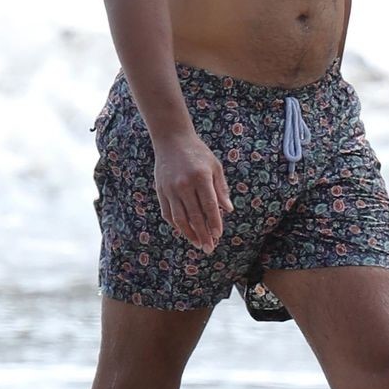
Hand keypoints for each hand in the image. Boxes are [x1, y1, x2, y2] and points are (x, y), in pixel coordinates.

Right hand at [153, 132, 233, 253]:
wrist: (171, 140)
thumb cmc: (198, 153)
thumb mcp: (215, 166)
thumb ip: (221, 189)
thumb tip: (228, 210)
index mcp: (200, 177)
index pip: (209, 206)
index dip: (214, 222)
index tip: (218, 235)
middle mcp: (184, 184)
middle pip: (194, 216)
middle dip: (203, 234)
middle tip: (209, 248)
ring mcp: (170, 189)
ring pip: (180, 218)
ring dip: (189, 234)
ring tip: (198, 244)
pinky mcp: (160, 191)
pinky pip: (168, 213)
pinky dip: (176, 225)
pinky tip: (185, 232)